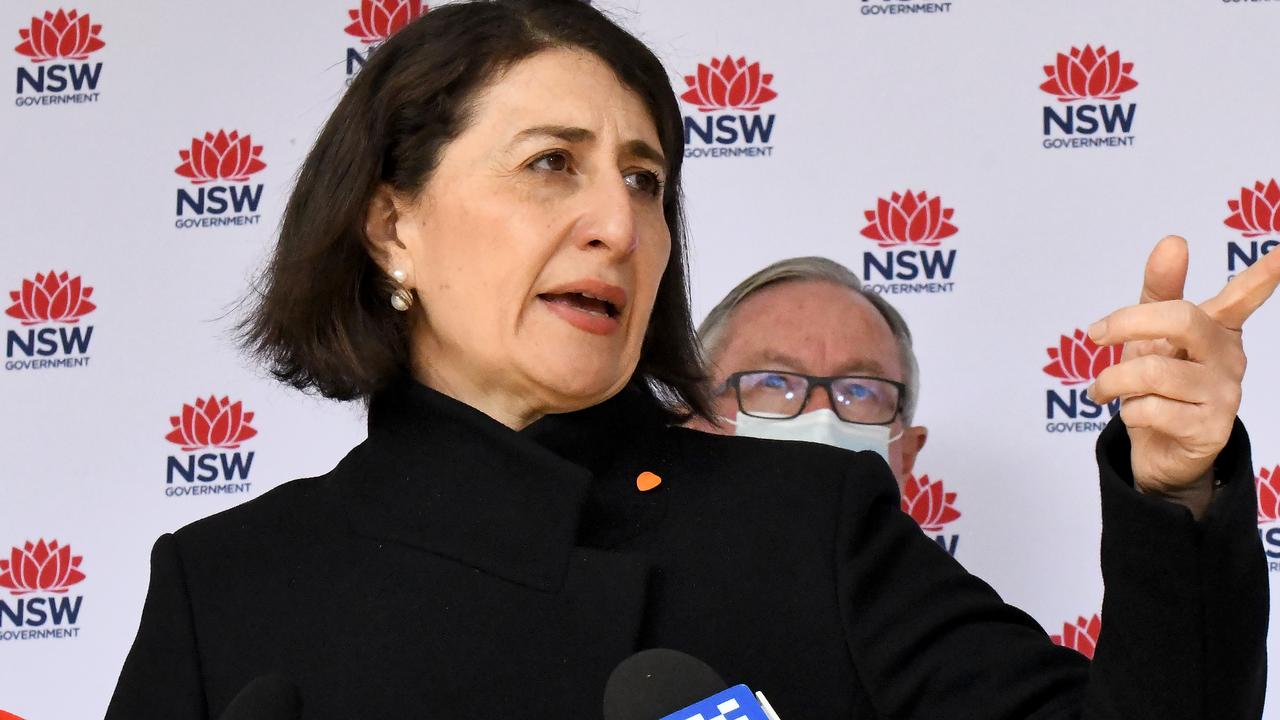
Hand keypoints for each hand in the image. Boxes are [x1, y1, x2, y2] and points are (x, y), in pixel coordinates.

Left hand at [1087, 236, 1279, 516]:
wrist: (1157, 449)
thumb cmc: (1155, 383)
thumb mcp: (1148, 335)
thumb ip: (1159, 291)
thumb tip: (1174, 241)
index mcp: (1216, 328)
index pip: (1242, 296)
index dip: (1262, 275)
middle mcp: (1228, 357)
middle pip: (1182, 319)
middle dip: (1128, 323)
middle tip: (1095, 335)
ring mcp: (1224, 393)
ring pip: (1155, 371)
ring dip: (1114, 381)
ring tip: (1104, 390)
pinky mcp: (1211, 428)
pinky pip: (1152, 409)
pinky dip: (1128, 411)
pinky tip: (1134, 415)